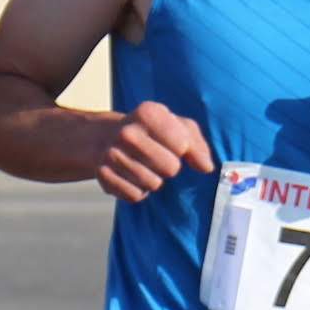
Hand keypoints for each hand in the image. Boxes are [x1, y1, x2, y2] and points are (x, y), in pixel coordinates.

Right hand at [91, 100, 213, 202]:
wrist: (107, 138)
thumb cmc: (152, 133)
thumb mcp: (177, 127)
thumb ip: (197, 144)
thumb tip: (206, 167)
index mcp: (148, 113)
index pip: (182, 145)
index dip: (182, 150)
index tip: (174, 145)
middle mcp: (128, 132)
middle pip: (170, 168)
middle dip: (169, 167)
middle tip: (158, 159)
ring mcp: (112, 154)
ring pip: (153, 184)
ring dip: (154, 180)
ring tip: (144, 167)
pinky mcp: (103, 175)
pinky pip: (135, 196)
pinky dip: (138, 191)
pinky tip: (131, 177)